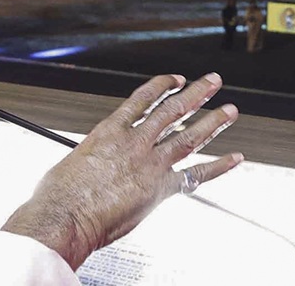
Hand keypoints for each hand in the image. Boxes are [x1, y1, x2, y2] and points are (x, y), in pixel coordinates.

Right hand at [0, 73, 241, 268]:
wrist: (64, 215)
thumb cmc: (60, 194)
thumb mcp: (74, 161)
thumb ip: (94, 158)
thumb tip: (95, 164)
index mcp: (109, 130)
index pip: (143, 99)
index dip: (163, 86)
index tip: (177, 79)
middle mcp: (134, 142)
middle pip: (173, 110)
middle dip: (196, 94)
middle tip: (213, 82)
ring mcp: (150, 164)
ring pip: (189, 136)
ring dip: (213, 122)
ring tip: (229, 111)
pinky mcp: (159, 189)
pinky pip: (196, 175)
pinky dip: (218, 167)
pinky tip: (234, 158)